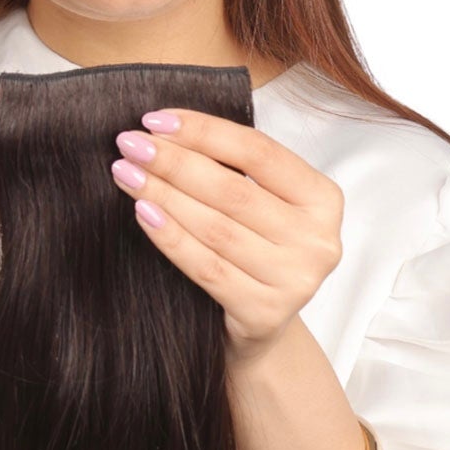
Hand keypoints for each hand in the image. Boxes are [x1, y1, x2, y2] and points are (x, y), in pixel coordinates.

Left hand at [109, 108, 343, 366]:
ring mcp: (295, 280)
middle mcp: (318, 239)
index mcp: (323, 199)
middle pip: (234, 190)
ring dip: (164, 195)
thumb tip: (166, 131)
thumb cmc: (255, 252)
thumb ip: (236, 170)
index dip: (205, 132)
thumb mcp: (265, 207)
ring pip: (216, 228)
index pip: (259, 152)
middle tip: (130, 144)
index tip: (155, 119)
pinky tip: (144, 213)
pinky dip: (171, 238)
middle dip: (175, 162)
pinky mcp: (264, 312)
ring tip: (126, 174)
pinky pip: (206, 267)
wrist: (261, 330)